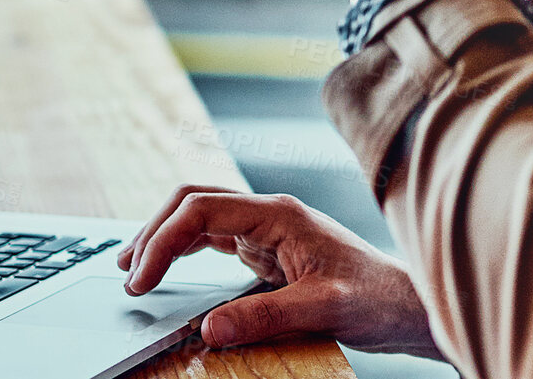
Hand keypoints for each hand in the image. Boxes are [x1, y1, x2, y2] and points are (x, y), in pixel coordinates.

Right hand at [116, 185, 443, 357]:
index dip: (162, 242)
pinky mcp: (267, 249)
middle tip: (128, 275)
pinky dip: (184, 250)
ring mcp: (266, 229)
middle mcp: (268, 214)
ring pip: (200, 218)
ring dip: (164, 238)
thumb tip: (209, 329)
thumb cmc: (376, 298)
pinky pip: (213, 239)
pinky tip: (168, 268)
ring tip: (134, 269)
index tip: (140, 280)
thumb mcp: (322, 310)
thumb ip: (265, 318)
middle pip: (193, 202)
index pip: (201, 211)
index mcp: (279, 214)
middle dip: (154, 233)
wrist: (404, 303)